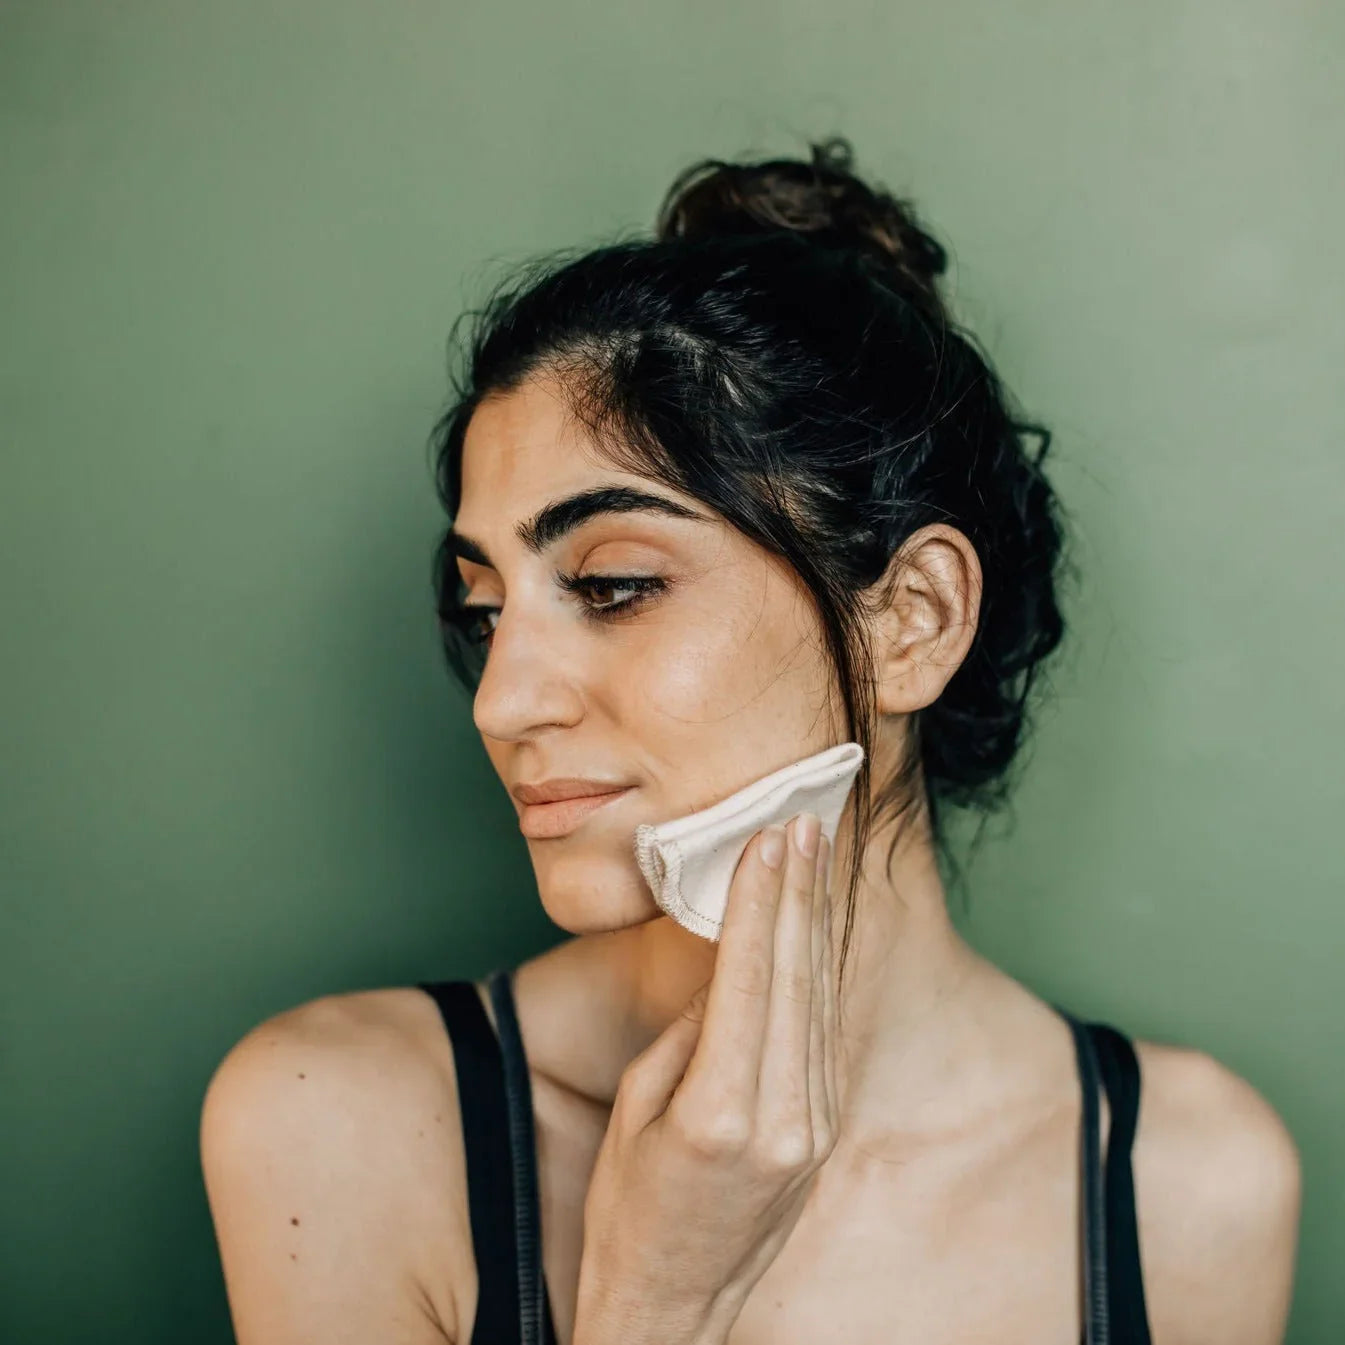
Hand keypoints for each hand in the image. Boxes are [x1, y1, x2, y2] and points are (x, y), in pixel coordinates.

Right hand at [572, 812, 837, 1344]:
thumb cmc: (632, 1206)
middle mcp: (782, 1118)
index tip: (768, 836)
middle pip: (798, 976)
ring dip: (819, 919)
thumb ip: (691, 1032)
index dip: (761, 898)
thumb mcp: (638, 1108)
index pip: (750, 975)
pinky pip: (826, 1032)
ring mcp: (813, 1127)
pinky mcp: (824, 1132)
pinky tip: (819, 926)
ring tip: (818, 855)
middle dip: (800, 890)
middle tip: (804, 821)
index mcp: (721, 1112)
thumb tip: (731, 962)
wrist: (674, 1304)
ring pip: (822, 997)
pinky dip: (822, 969)